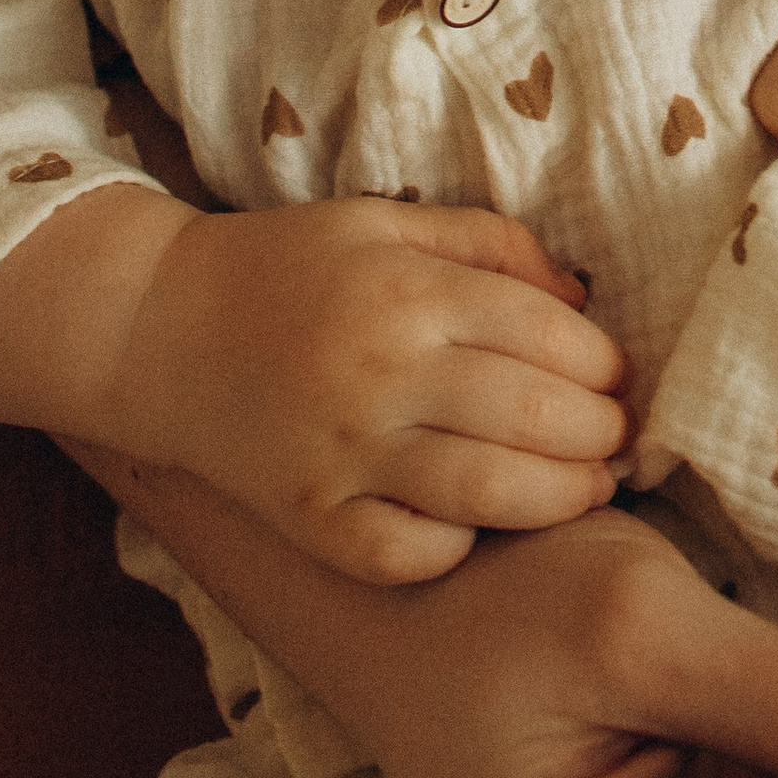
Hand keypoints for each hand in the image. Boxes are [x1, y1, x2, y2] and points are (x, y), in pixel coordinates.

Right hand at [107, 200, 629, 582]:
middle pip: (532, 417)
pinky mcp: (305, 517)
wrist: (156, 327)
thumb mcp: (388, 223)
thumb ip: (491, 246)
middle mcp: (381, 373)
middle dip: (600, 435)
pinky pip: (402, 554)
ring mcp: (341, 454)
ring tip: (591, 490)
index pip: (546, 334)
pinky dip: (454, 550)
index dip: (603, 363)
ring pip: (486, 492)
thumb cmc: (289, 268)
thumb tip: (582, 298)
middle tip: (621, 441)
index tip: (621, 379)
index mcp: (409, 291)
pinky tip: (480, 530)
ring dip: (560, 499)